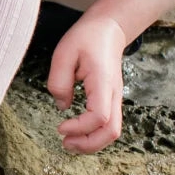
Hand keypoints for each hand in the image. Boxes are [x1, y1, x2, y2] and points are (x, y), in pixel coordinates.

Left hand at [46, 13, 129, 153]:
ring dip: (92, 142)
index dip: (80, 127)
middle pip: (112, 131)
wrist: (108, 29)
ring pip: (113, 131)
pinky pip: (108, 124)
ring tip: (69, 142)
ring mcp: (115, 98)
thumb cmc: (86, 38)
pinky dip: (94, 134)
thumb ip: (59, 81)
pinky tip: (77, 133)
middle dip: (89, 144)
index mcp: (103, 81)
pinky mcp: (111, 100)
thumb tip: (62, 106)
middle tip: (65, 143)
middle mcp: (114, 93)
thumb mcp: (64, 53)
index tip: (60, 127)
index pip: (99, 116)